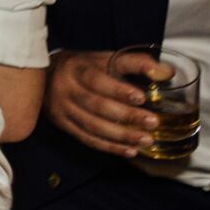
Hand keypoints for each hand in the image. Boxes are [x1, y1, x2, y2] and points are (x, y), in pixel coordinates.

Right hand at [44, 49, 168, 156]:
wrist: (41, 75)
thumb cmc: (83, 67)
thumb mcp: (103, 58)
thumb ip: (135, 63)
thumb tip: (167, 72)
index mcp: (77, 68)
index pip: (96, 80)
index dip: (118, 90)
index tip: (141, 98)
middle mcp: (66, 89)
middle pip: (96, 105)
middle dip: (126, 116)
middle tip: (152, 123)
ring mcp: (62, 109)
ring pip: (92, 125)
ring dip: (121, 135)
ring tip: (146, 140)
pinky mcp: (62, 124)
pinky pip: (87, 138)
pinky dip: (109, 147)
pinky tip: (129, 151)